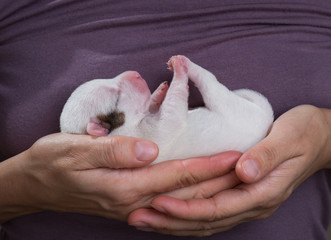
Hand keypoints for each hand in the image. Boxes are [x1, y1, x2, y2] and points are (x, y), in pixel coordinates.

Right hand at [0, 133, 239, 222]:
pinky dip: (188, 197)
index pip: (177, 177)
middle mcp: (133, 202)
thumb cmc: (53, 162)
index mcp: (124, 187)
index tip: (235, 156)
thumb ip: (115, 150)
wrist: (34, 184)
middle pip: (185, 193)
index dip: (208, 166)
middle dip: (218, 180)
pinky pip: (167, 203)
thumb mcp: (77, 150)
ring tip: (233, 179)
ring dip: (208, 190)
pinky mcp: (128, 204)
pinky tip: (200, 194)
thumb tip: (151, 150)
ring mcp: (131, 207)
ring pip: (179, 200)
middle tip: (247, 168)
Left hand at [128, 105, 330, 235]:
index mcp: (263, 191)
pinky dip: (188, 216)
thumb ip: (266, 155)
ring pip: (207, 222)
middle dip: (171, 221)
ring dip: (174, 222)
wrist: (319, 137)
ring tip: (144, 219)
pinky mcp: (243, 195)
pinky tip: (169, 213)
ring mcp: (248, 202)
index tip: (158, 201)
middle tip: (137, 217)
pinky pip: (212, 213)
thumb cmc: (303, 133)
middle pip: (207, 220)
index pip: (218, 207)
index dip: (186, 207)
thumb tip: (242, 171)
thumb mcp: (289, 137)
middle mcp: (253, 203)